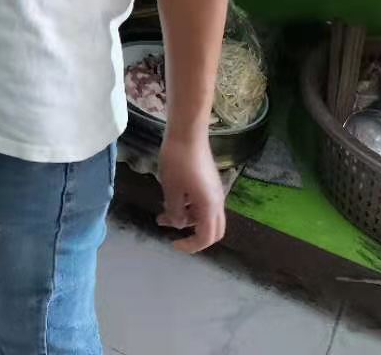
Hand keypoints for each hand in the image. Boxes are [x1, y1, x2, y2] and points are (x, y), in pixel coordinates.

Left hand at [157, 134, 225, 252]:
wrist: (187, 133)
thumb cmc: (177, 161)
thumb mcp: (171, 189)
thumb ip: (174, 211)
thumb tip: (176, 224)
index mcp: (210, 207)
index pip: (206, 237)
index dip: (191, 246)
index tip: (173, 244)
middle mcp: (217, 202)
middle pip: (213, 229)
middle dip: (193, 235)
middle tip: (173, 234)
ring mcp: (215, 191)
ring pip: (206, 216)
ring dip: (187, 219)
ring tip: (162, 214)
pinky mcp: (210, 182)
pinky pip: (203, 203)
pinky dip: (190, 208)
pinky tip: (172, 200)